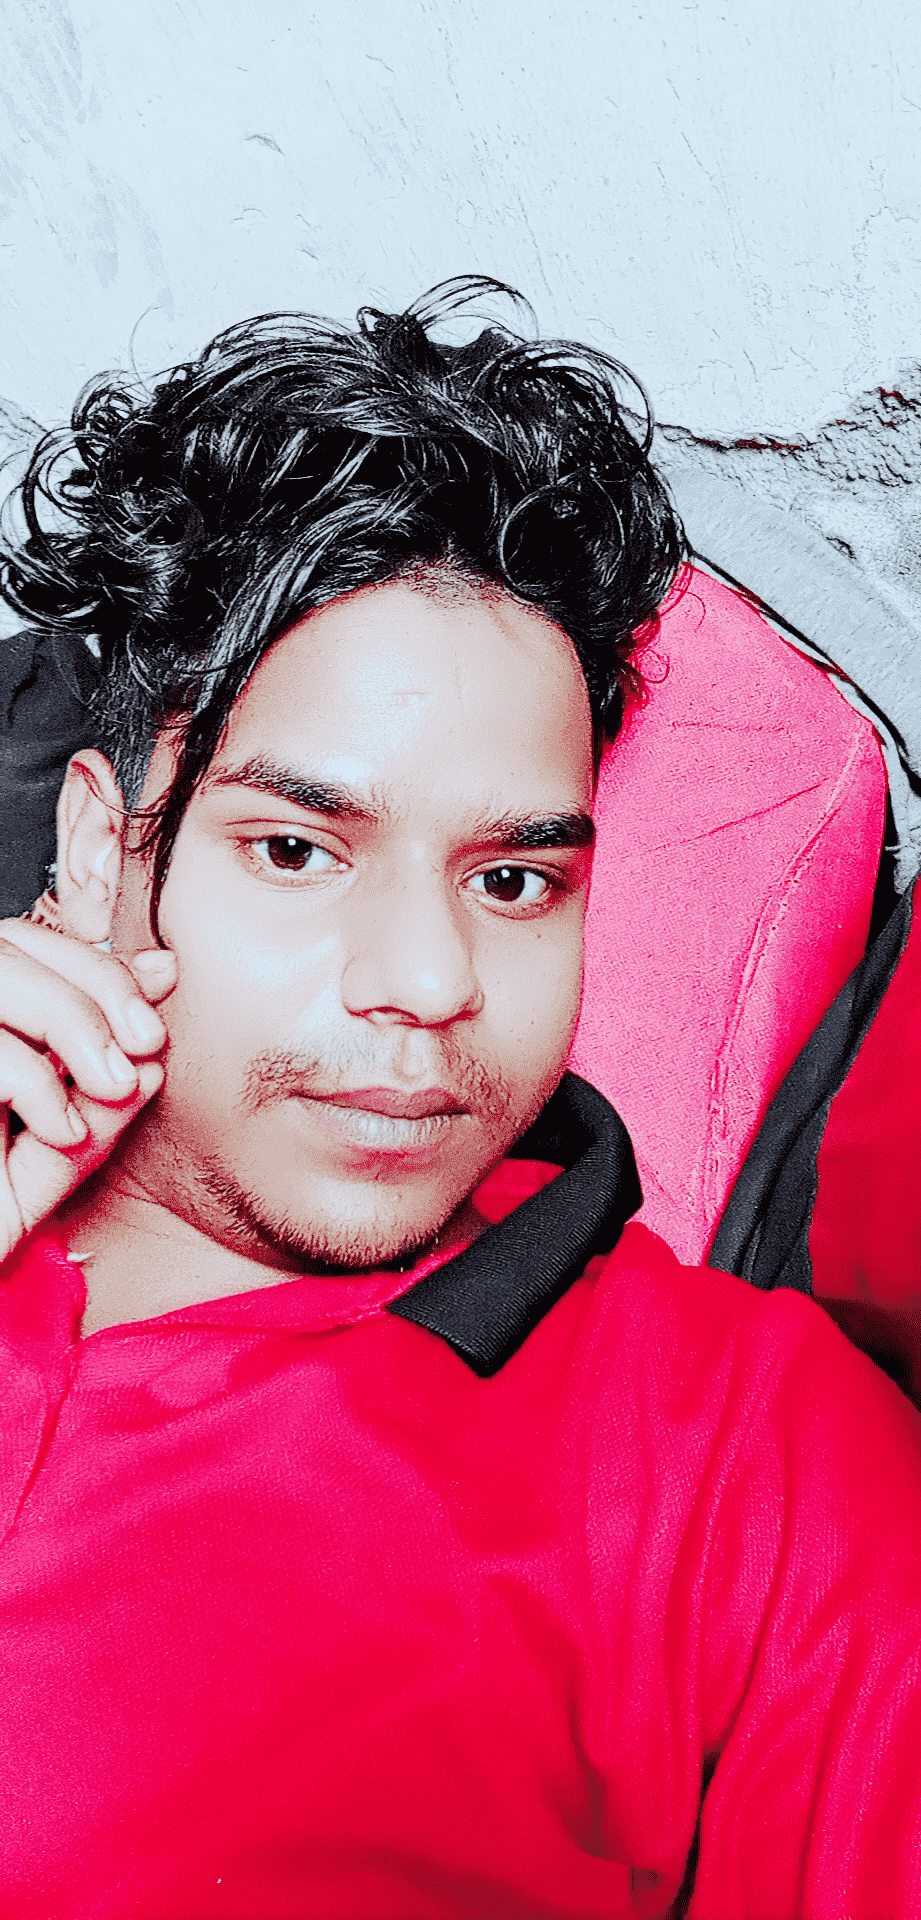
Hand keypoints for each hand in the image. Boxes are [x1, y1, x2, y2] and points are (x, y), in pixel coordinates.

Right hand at [0, 918, 176, 1262]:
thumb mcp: (63, 1147)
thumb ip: (104, 1084)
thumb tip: (157, 1014)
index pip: (35, 945)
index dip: (103, 966)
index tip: (158, 1010)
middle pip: (13, 940)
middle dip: (96, 985)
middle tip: (146, 1045)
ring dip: (71, 1020)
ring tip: (112, 1086)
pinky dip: (34, 1082)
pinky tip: (57, 1132)